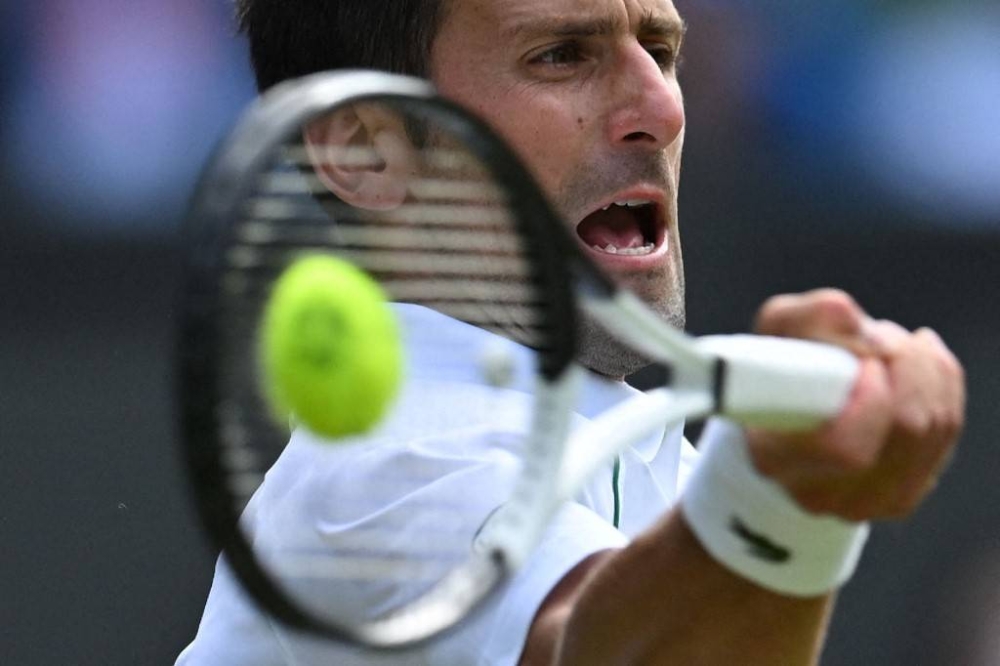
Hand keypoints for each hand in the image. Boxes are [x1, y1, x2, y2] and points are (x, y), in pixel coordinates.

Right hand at [745, 289, 964, 520]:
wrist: (781, 427)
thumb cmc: (775, 379)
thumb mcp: (774, 334)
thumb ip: (808, 317)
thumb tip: (851, 316)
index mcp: (775, 458)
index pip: (846, 447)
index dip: (872, 397)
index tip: (863, 359)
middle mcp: (820, 493)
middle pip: (906, 430)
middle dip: (906, 364)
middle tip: (881, 335)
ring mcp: (865, 502)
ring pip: (934, 427)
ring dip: (925, 369)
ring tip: (893, 345)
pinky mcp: (900, 496)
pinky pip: (947, 432)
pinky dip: (941, 384)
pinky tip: (918, 363)